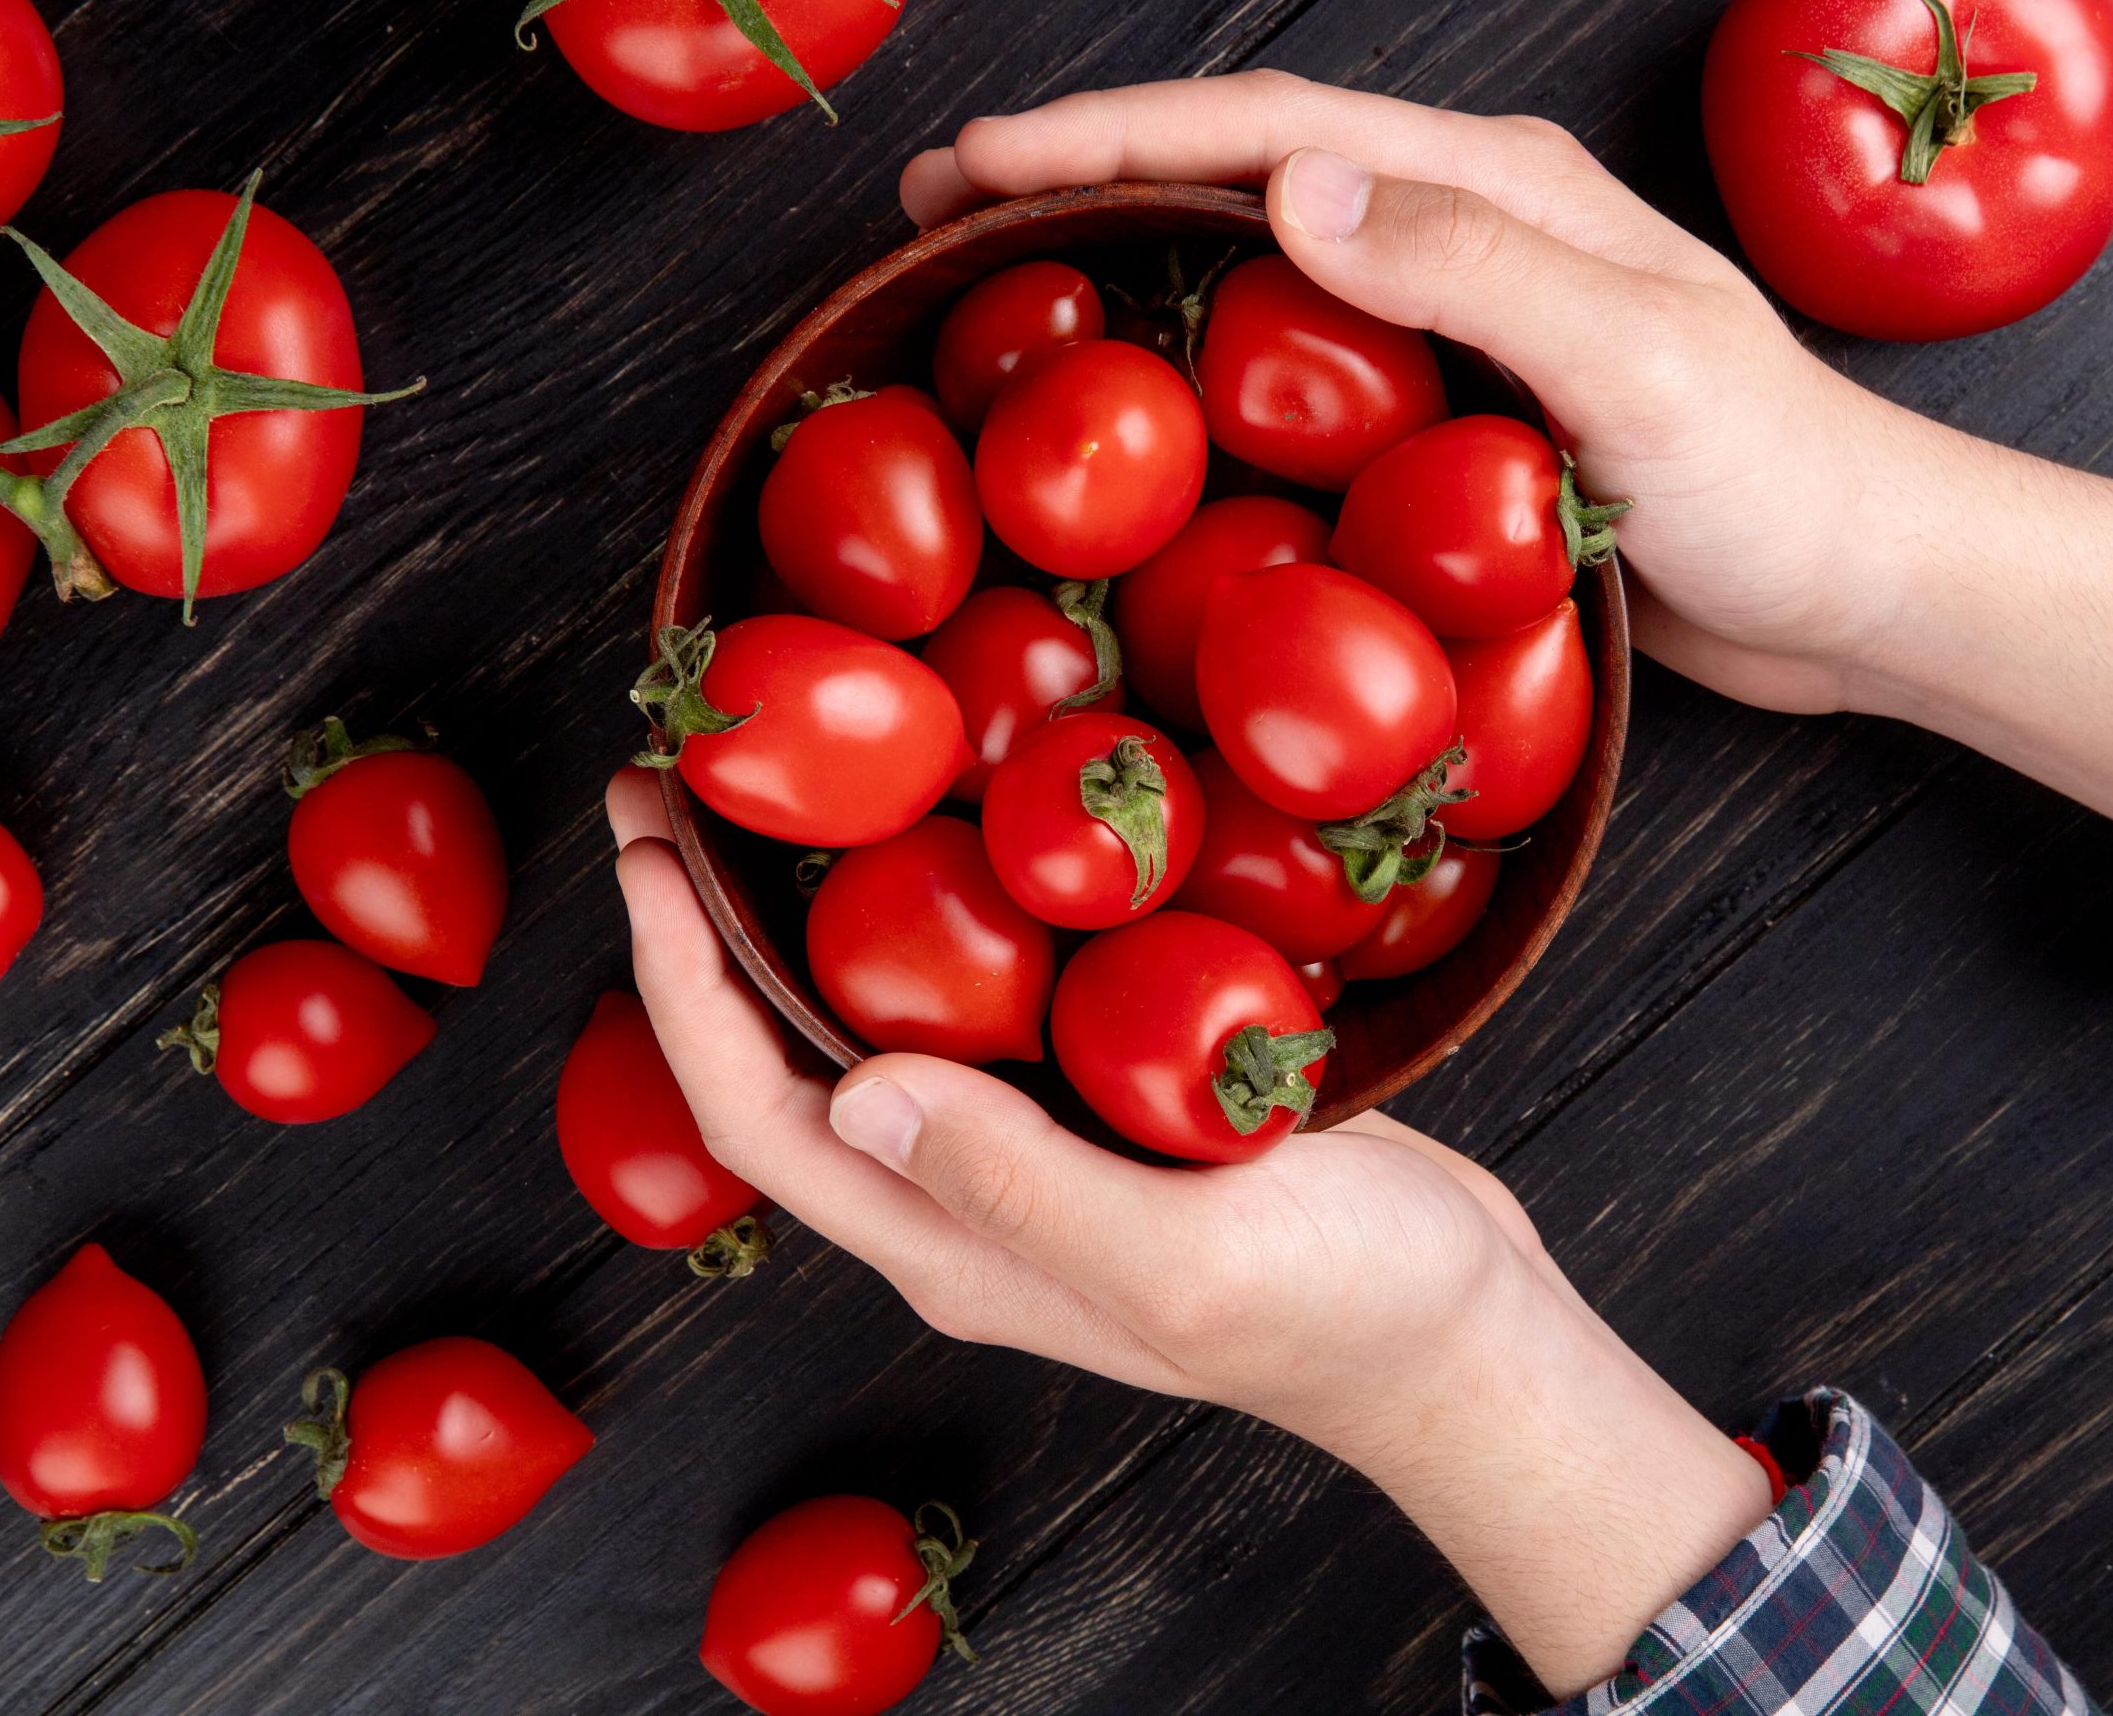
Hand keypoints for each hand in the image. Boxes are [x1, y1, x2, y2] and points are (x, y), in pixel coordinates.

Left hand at [606, 766, 1766, 1693]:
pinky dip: (938, 904)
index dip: (681, 988)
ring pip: (877, 1018)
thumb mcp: (1181, 1258)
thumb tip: (849, 1092)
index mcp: (949, 1246)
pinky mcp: (1107, 1099)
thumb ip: (1016, 1184)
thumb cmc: (1341, 1310)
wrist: (1466, 1330)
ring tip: (779, 783)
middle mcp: (964, 1196)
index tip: (645, 853)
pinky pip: (985, 994)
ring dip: (806, 906)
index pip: (758, 1116)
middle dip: (710, 926)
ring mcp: (1033, 1148)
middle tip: (675, 782)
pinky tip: (956, 816)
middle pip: (788, 1057)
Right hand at [903, 73, 2112, 856]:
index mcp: (1497, 188)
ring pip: (1251, 275)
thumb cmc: (1775, 478)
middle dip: (1085, 180)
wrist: (1861, 589)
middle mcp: (1463, 234)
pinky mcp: (1448, 419)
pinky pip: (1292, 378)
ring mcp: (1453, 326)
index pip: (1271, 132)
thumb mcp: (1635, 365)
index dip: (1113, 136)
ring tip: (1001, 302)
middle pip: (1238, 180)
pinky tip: (1132, 423)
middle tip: (942, 216)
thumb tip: (1290, 195)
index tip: (978, 163)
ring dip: (1125, 274)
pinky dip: (1194, 378)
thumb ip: (1473, 272)